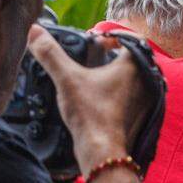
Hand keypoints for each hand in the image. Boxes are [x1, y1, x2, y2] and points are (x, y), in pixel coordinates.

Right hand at [27, 25, 150, 175]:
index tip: (94, 40)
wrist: (103, 150)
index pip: (130, 38)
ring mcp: (147, 98)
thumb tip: (35, 32)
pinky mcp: (142, 113)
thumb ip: (51, 53)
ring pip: (133, 75)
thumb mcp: (66, 78)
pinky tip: (99, 94)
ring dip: (114, 71)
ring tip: (93, 73)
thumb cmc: (91, 115)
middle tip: (92, 54)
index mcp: (135, 65)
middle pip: (131, 56)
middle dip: (111, 52)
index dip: (111, 35)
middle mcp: (147, 80)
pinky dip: (118, 89)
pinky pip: (132, 93)